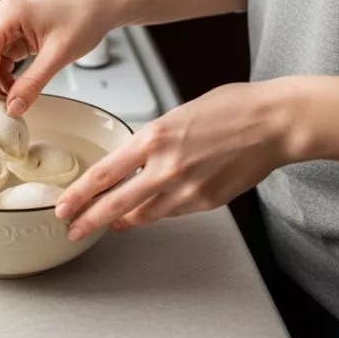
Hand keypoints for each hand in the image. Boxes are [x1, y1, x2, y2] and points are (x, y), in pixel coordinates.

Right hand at [0, 0, 116, 121]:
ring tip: (0, 107)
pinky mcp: (12, 36)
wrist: (98, 6)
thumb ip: (33, 83)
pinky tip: (10, 93)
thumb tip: (12, 109)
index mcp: (7, 16)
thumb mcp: (59, 54)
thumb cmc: (83, 18)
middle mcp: (0, 19)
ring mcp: (5, 27)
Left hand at [54, 81, 299, 239]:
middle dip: (89, 220)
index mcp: (154, 137)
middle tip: (72, 228)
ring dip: (121, 220)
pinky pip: (171, 213)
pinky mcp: (206, 201)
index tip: (64, 205)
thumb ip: (153, 140)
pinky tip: (145, 214)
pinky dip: (155, 214)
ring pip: (143, 214)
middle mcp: (166, 167)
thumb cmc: (233, 108)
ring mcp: (187, 189)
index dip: (79, 195)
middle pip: (115, 204)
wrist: (274, 123)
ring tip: (106, 223)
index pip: (104, 174)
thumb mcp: (178, 113)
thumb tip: (135, 159)